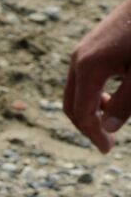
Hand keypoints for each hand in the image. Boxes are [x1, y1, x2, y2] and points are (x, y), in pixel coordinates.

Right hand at [64, 0, 130, 153]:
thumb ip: (126, 102)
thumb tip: (108, 129)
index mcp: (90, 67)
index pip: (83, 112)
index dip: (93, 134)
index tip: (107, 149)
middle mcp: (78, 60)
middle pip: (71, 105)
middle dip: (86, 126)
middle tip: (106, 141)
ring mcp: (81, 52)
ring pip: (75, 92)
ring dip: (89, 110)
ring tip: (109, 119)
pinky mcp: (88, 47)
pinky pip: (81, 79)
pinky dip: (91, 95)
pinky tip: (109, 97)